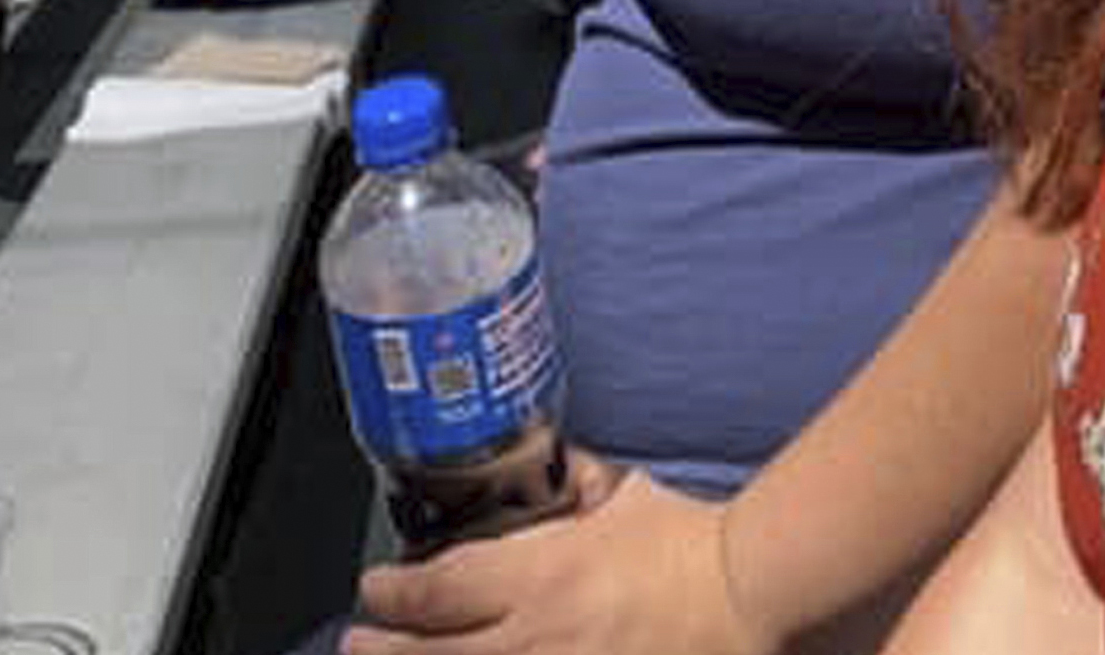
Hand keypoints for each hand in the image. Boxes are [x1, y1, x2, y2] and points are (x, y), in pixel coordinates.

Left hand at [342, 469, 753, 654]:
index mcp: (542, 576)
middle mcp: (537, 639)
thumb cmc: (688, 544)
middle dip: (385, 654)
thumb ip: (579, 486)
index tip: (374, 590)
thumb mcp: (623, 498)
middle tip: (354, 648)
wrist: (749, 595)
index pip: (442, 589)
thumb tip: (559, 469)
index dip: (395, 594)